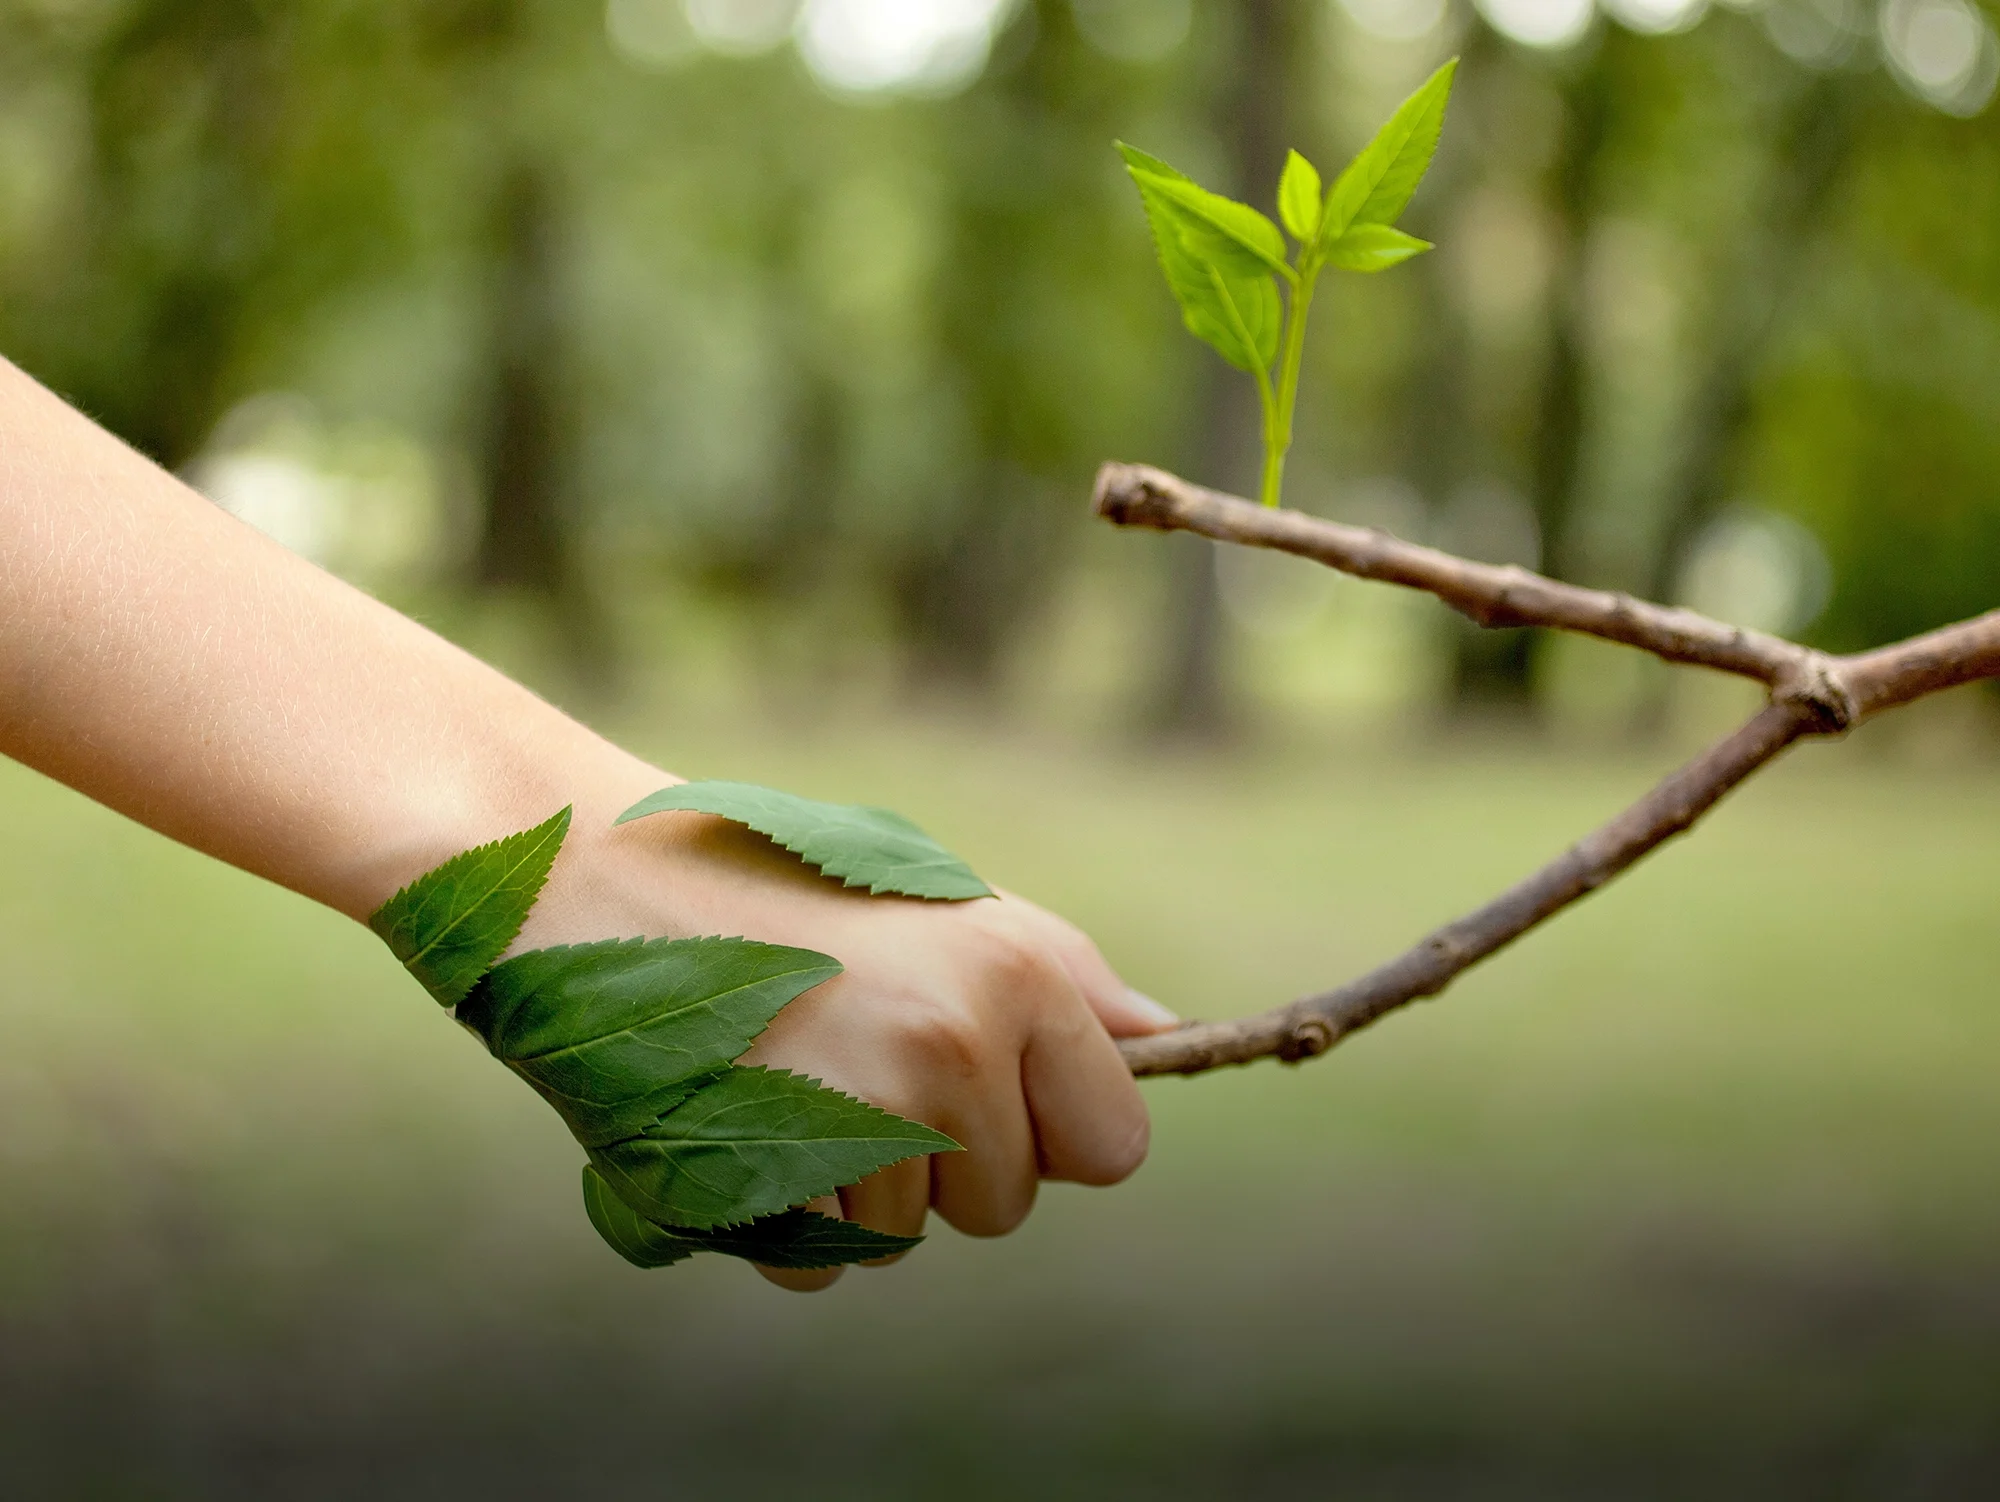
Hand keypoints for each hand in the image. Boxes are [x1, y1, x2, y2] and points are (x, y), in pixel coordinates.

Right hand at [518, 796, 1176, 1289]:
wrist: (598, 872)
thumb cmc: (782, 879)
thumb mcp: (939, 900)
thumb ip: (1058, 978)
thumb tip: (1166, 1039)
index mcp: (1016, 973)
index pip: (1115, 1143)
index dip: (1055, 1131)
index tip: (995, 1093)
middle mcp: (953, 1044)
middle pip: (1006, 1203)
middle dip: (949, 1161)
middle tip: (863, 1063)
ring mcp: (860, 1115)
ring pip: (909, 1235)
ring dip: (860, 1183)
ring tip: (793, 1072)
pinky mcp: (768, 1177)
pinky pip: (823, 1264)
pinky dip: (788, 1219)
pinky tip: (747, 1118)